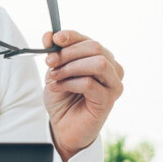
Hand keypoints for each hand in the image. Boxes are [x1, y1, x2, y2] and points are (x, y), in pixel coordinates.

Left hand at [42, 30, 123, 161]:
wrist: (63, 126)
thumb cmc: (63, 98)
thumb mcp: (55, 70)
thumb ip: (55, 53)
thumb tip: (49, 35)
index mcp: (101, 58)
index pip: (89, 40)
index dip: (71, 36)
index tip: (54, 39)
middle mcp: (112, 69)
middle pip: (95, 47)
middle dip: (69, 53)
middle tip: (50, 62)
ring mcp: (113, 85)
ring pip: (98, 63)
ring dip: (71, 67)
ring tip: (55, 76)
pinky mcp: (108, 100)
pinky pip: (90, 84)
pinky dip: (70, 83)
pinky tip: (58, 87)